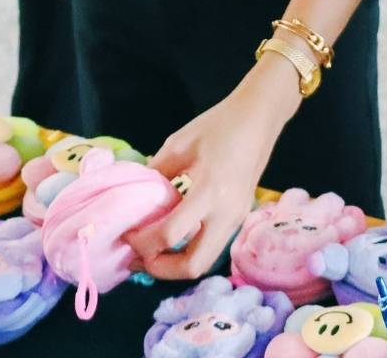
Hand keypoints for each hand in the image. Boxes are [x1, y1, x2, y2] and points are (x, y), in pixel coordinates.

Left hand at [126, 63, 294, 278]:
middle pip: (193, 265)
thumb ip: (155, 175)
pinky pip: (212, 247)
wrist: (259, 118)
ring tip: (152, 251)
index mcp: (209, 191)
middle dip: (161, 268)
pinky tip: (173, 237)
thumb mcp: (177, 145)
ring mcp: (237, 219)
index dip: (143, 241)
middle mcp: (226, 214)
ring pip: (205, 262)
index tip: (127, 233)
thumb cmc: (218, 125)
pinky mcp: (240, 218)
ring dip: (176, 264)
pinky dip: (190, 251)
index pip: (171, 234)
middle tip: (139, 256)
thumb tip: (135, 200)